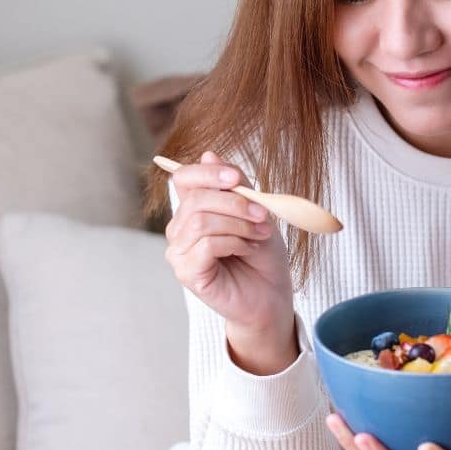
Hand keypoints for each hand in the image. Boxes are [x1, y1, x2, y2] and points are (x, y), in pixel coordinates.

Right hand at [163, 151, 295, 373]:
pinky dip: (234, 243)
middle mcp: (179, 229)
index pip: (183, 178)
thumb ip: (234, 185)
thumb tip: (208, 154)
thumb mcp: (255, 210)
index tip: (237, 179)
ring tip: (259, 235)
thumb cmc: (262, 254)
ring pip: (201, 221)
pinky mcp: (187, 273)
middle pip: (195, 199)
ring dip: (238, 224)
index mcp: (192, 209)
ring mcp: (179, 252)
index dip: (207, 173)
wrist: (271, 295)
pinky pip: (206, 245)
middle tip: (263, 214)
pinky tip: (248, 250)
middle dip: (235, 202)